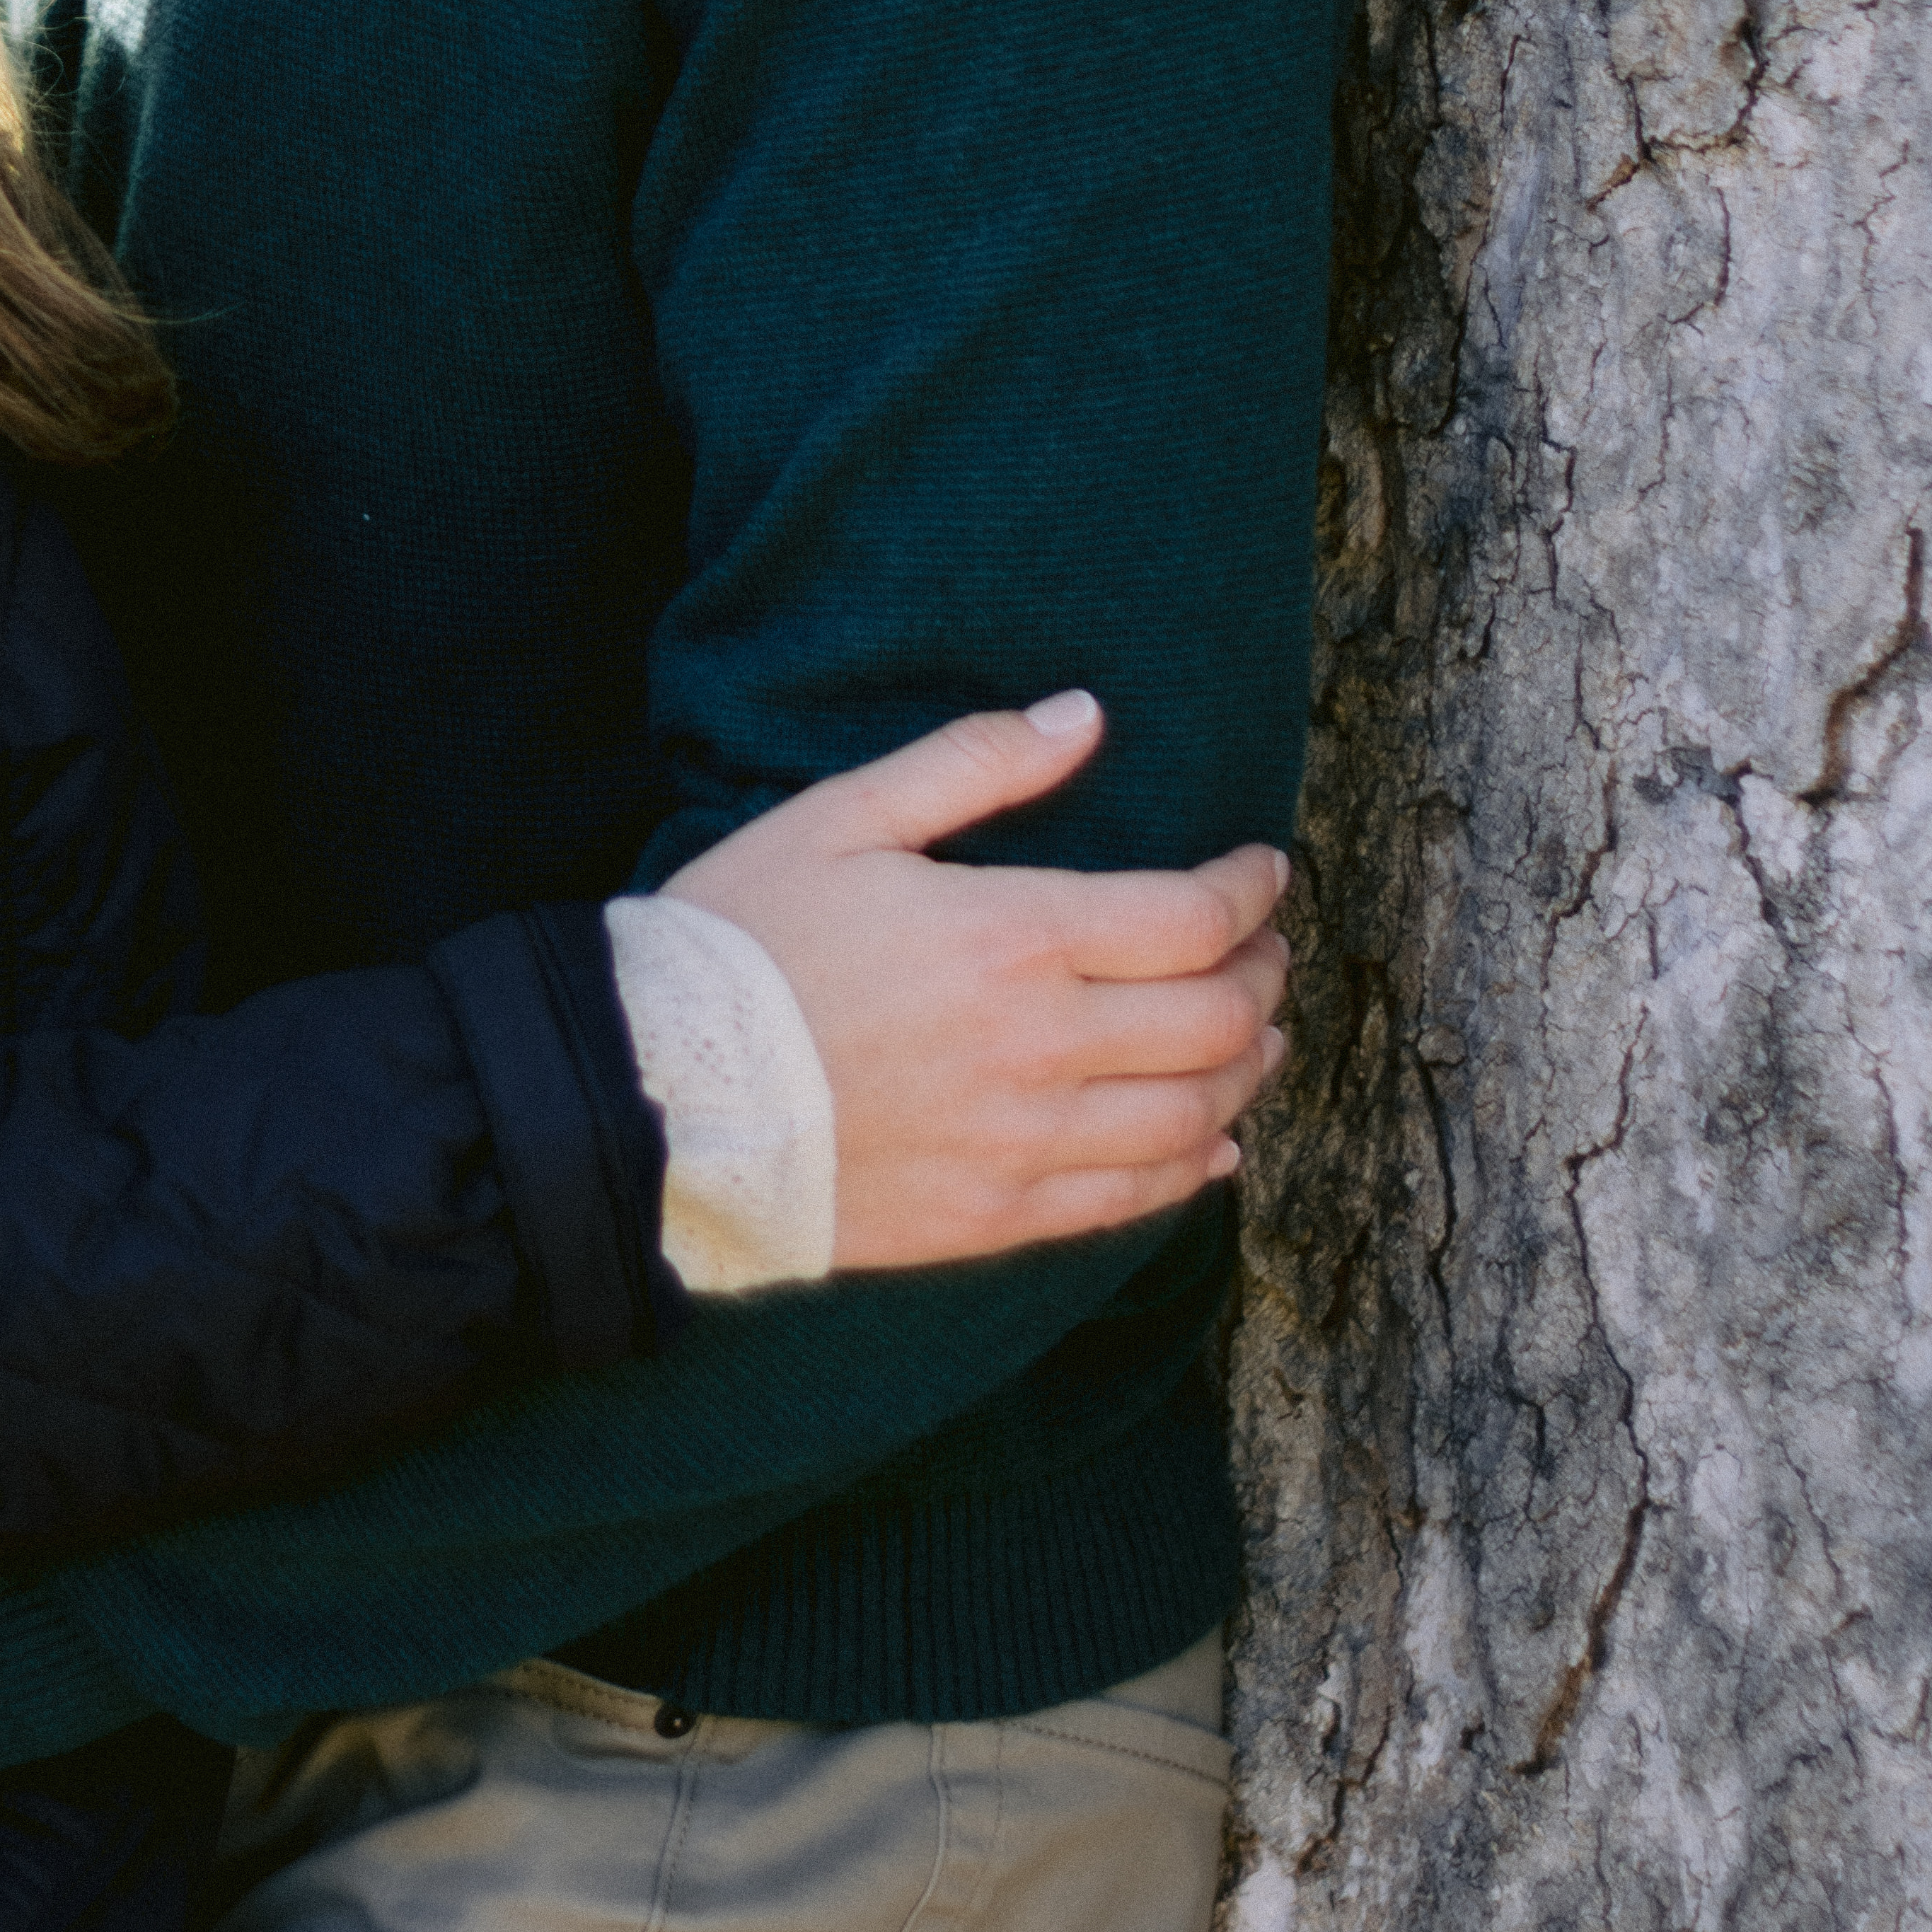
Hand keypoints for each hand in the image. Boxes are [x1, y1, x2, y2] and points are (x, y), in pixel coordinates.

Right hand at [667, 696, 1289, 1269]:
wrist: (664, 1093)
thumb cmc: (747, 940)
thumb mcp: (844, 817)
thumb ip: (974, 763)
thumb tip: (1084, 716)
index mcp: (1012, 936)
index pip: (1189, 918)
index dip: (1248, 891)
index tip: (1263, 871)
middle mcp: (1042, 1046)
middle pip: (1215, 1018)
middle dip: (1263, 975)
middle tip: (1268, 949)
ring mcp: (1025, 1142)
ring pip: (1193, 1114)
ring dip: (1247, 1071)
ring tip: (1261, 1037)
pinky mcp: (998, 1215)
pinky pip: (1134, 1202)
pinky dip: (1194, 1169)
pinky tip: (1211, 1145)